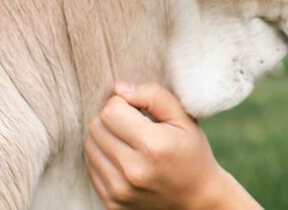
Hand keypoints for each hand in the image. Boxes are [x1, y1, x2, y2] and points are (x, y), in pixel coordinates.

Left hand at [84, 82, 260, 208]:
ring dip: (106, 137)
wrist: (197, 198)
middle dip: (112, 118)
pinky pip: (91, 168)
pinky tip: (125, 157)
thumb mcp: (184, 118)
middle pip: (96, 127)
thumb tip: (119, 88)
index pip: (110, 111)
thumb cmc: (192, 152)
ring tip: (129, 140)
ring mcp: (120, 191)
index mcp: (154, 146)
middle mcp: (133, 171)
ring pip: (90, 146)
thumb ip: (154, 96)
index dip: (122, 103)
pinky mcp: (111, 203)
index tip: (138, 108)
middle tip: (134, 123)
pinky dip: (104, 157)